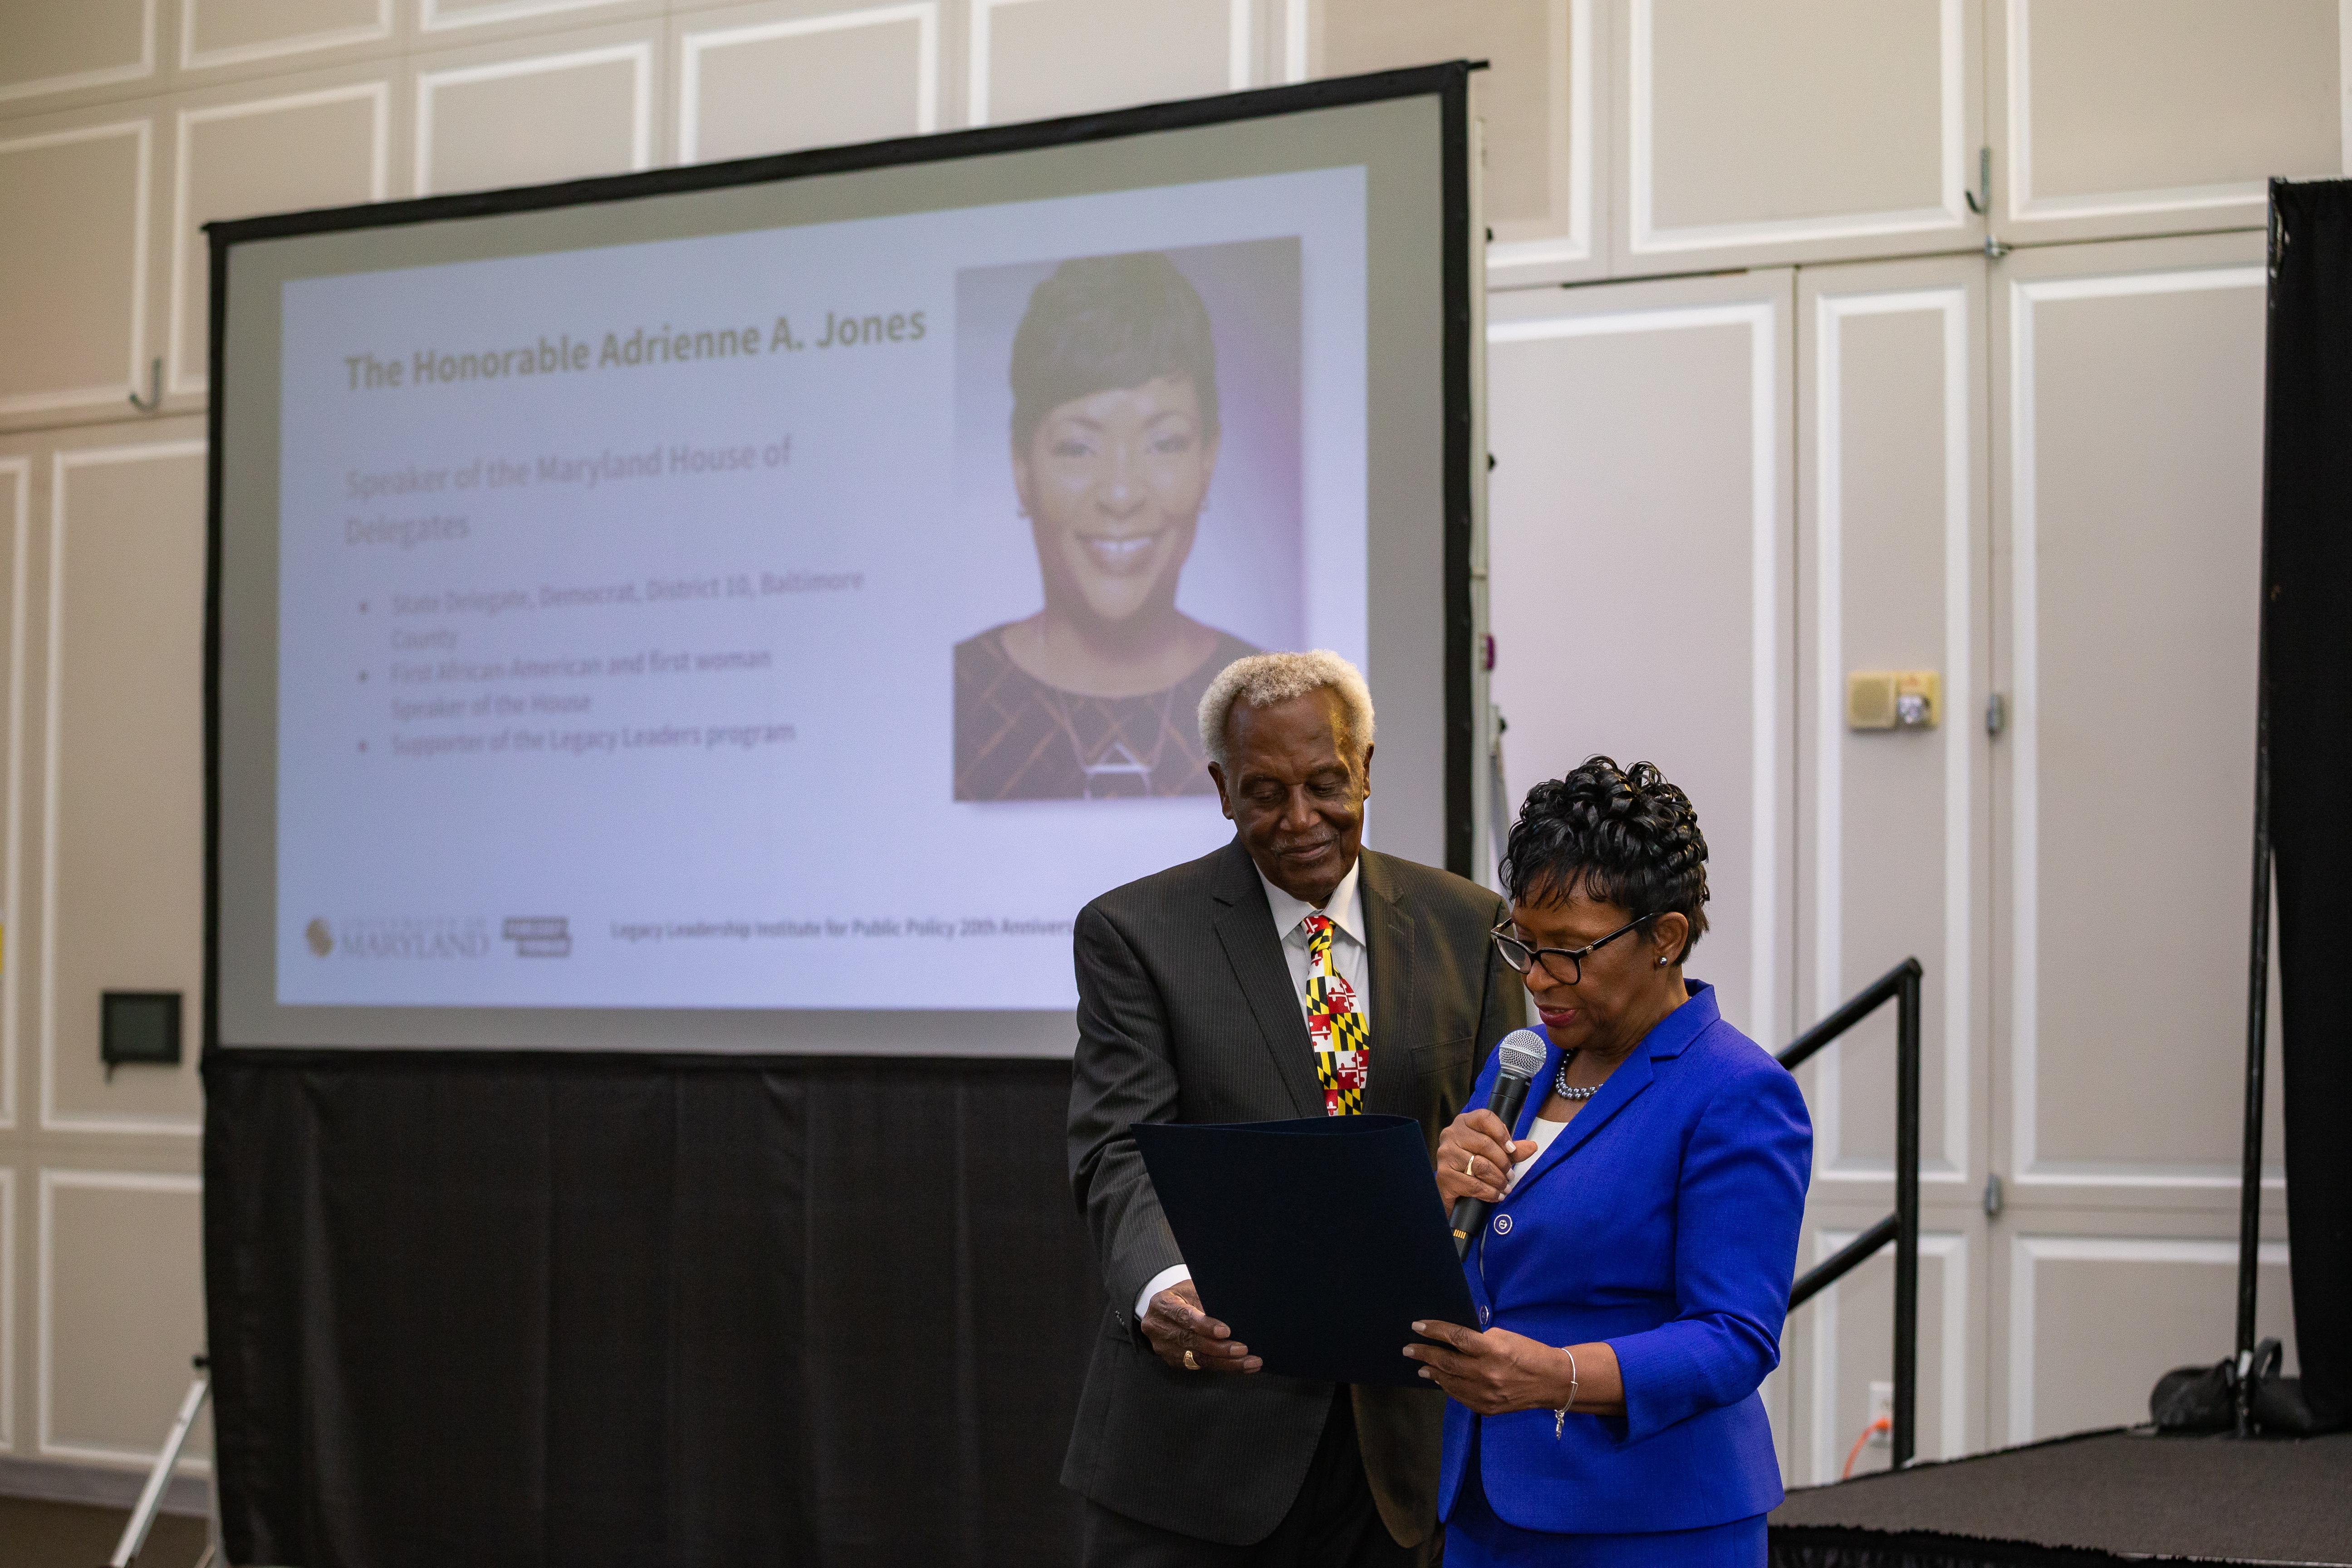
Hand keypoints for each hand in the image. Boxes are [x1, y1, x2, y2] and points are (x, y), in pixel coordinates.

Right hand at [1140, 1279, 1260, 1373]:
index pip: (1184, 1316)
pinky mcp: (1172, 1361)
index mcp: (1162, 1303)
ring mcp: (1164, 1347)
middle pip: (1191, 1341)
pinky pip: (1200, 1366)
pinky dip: (1222, 1366)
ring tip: (1249, 1363)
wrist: (1165, 1311)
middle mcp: (1158, 1327)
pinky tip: (1240, 1366)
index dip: (1205, 1325)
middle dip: (1219, 1348)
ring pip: (1197, 1359)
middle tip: (1243, 1350)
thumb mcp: (1192, 1288)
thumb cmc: (1184, 1296)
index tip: (1226, 1331)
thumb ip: (1207, 1297)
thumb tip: (1236, 1308)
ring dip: (1226, 1362)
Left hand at [1401, 1321, 1575, 1414]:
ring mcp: (1485, 1394)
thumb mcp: (1504, 1337)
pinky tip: (1441, 1380)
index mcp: (1492, 1350)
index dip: (1434, 1331)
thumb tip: (1452, 1340)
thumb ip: (1478, 1340)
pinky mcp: (1487, 1408)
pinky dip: (1448, 1387)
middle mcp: (1486, 1374)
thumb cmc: (1528, 1352)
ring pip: (1449, 1382)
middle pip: (1446, 1362)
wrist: (1551, 1381)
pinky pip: (1460, 1397)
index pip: (1456, 1337)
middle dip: (1424, 1354)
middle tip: (1408, 1349)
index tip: (1417, 1326)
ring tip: (1421, 1366)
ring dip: (1432, 1372)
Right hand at [1435, 1109, 1533, 1207]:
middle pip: (1485, 1143)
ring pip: (1480, 1165)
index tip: (1512, 1149)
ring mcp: (1445, 1154)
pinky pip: (1473, 1184)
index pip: (1484, 1117)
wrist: (1450, 1187)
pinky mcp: (1444, 1175)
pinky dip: (1489, 1192)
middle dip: (1503, 1163)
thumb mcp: (1494, 1154)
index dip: (1502, 1133)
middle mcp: (1451, 1135)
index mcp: (1464, 1123)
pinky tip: (1496, 1196)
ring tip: (1505, 1187)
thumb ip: (1512, 1150)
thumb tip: (1533, 1146)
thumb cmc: (1473, 1164)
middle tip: (1511, 1176)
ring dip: (1498, 1180)